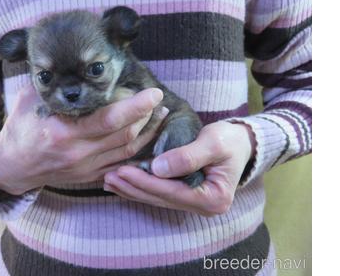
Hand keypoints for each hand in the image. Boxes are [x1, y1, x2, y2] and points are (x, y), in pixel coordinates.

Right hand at [0, 84, 168, 194]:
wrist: (13, 168)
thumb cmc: (20, 131)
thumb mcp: (28, 101)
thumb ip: (51, 84)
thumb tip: (71, 63)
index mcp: (63, 133)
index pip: (109, 119)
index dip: (136, 106)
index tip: (153, 92)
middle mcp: (78, 153)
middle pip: (125, 135)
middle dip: (147, 116)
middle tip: (159, 99)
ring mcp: (85, 168)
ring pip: (127, 151)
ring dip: (148, 132)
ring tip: (160, 115)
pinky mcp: (89, 176)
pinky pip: (122, 165)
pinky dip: (138, 151)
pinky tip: (147, 137)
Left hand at [103, 121, 255, 215]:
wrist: (241, 143)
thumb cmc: (230, 140)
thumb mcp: (213, 142)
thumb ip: (187, 156)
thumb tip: (157, 169)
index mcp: (213, 199)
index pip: (171, 191)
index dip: (145, 181)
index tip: (122, 170)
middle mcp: (203, 207)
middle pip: (161, 198)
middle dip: (132, 187)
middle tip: (107, 176)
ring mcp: (194, 204)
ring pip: (156, 198)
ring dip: (131, 190)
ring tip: (107, 181)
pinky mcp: (186, 197)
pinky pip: (158, 194)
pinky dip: (139, 188)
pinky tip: (121, 183)